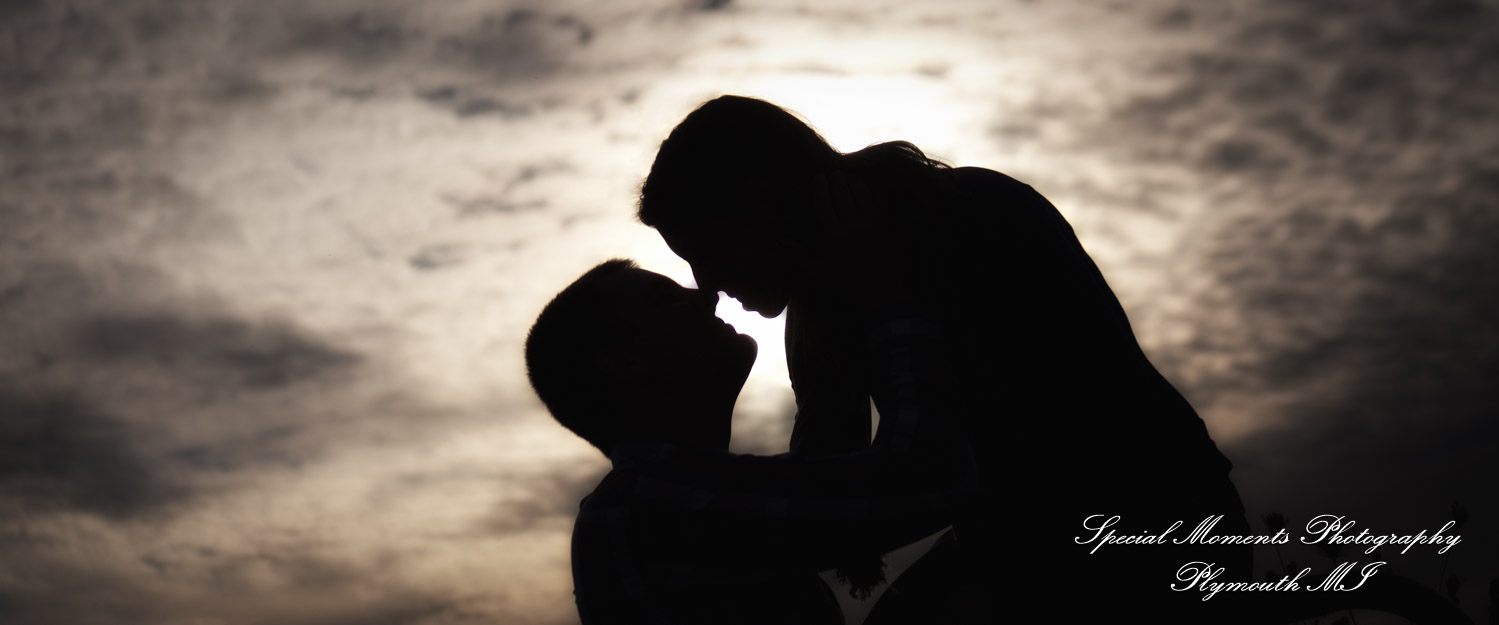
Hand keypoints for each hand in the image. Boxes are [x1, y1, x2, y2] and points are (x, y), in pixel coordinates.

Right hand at [796, 167, 918, 325]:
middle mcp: (853, 223)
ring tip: (849, 176)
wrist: (884, 293)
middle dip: (836, 179)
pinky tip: (872, 186)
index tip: (818, 177)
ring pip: (861, 192)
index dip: (821, 186)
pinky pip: (882, 200)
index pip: (824, 201)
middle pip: (842, 191)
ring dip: (854, 181)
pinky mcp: (889, 224)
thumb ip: (800, 259)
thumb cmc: (848, 287)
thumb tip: (784, 241)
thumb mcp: (819, 278)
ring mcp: (873, 221)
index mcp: (834, 234)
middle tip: (833, 173)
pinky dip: (875, 190)